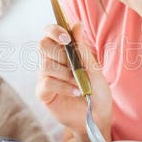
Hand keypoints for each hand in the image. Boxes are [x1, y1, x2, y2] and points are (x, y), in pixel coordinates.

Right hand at [36, 22, 112, 139]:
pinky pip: (48, 83)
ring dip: (67, 74)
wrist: (98, 116)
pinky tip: (77, 92)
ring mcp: (45, 77)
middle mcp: (51, 61)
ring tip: (81, 84)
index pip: (49, 32)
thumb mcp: (94, 68)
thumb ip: (82, 49)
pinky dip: (64, 87)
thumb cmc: (97, 91)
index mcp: (63, 51)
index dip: (54, 30)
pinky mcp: (43, 93)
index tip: (66, 38)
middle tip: (75, 65)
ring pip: (47, 65)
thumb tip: (76, 25)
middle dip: (61, 53)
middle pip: (43, 45)